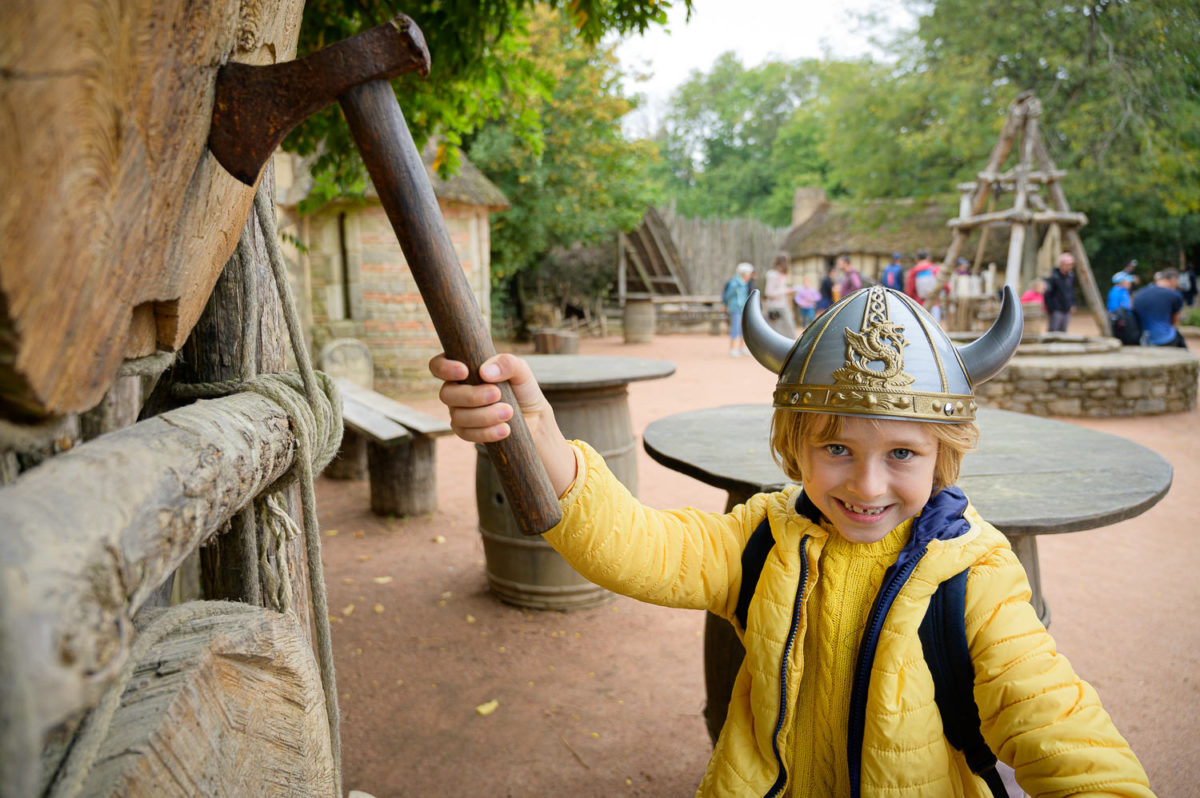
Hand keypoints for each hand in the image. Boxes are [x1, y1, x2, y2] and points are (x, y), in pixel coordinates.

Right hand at [429, 353, 575, 494]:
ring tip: (509, 412)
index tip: (464, 371)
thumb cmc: (523, 389)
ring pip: (458, 416)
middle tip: (497, 393)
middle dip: (471, 396)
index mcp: (464, 369)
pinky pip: (466, 434)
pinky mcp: (467, 432)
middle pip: (446, 394)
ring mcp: (459, 412)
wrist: (534, 417)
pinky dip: (486, 432)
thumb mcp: (521, 371)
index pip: (438, 365)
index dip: (444, 368)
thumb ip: (507, 363)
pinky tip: (505, 429)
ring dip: (484, 415)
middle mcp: (457, 390)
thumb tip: (485, 372)